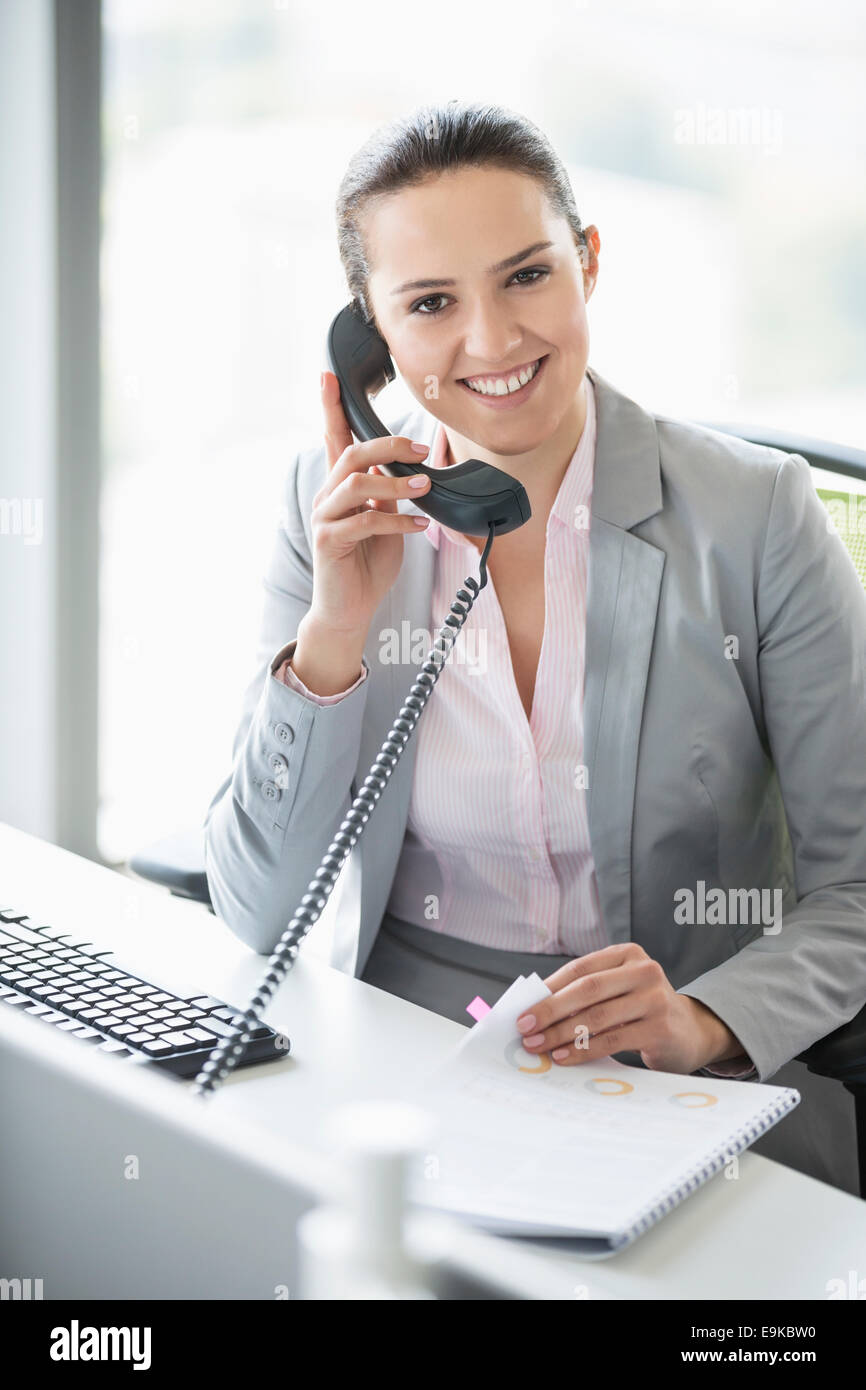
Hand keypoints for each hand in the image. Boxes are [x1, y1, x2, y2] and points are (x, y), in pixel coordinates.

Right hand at [309, 371, 433, 636]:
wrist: (350, 607)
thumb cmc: (368, 562)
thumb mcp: (384, 520)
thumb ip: (389, 493)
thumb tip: (409, 468)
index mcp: (339, 487)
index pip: (333, 439)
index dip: (330, 407)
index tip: (328, 375)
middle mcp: (327, 497)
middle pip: (351, 454)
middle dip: (388, 446)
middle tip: (421, 450)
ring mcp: (324, 518)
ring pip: (357, 484)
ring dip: (396, 482)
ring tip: (425, 486)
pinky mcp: (329, 541)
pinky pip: (365, 521)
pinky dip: (398, 520)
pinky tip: (419, 525)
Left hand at [515, 942, 742, 1072]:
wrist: (690, 1032)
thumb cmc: (641, 1009)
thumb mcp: (619, 989)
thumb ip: (586, 992)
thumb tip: (535, 1009)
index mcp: (628, 954)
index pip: (580, 969)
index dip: (549, 990)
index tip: (523, 1010)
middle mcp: (644, 971)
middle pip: (588, 990)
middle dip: (550, 1011)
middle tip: (525, 1029)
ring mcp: (655, 999)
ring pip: (598, 1016)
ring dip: (562, 1034)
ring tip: (539, 1046)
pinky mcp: (660, 1028)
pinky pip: (612, 1040)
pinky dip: (583, 1049)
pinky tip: (564, 1056)